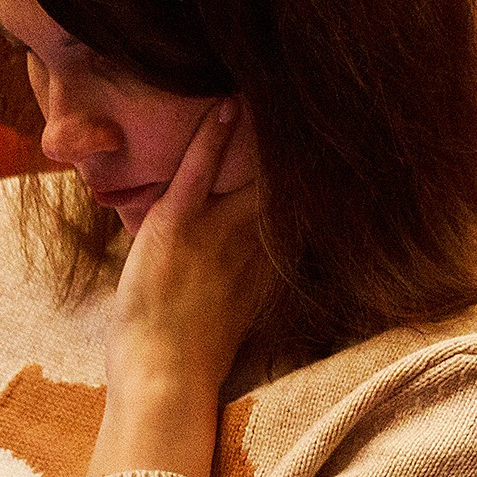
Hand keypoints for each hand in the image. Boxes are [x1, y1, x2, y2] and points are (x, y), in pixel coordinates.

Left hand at [92, 98, 270, 476]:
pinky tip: (227, 104)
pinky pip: (200, 169)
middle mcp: (252, 244)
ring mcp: (217, 232)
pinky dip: (213, 135)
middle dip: (294, 151)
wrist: (164, 382)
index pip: (287, 211)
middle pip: (280, 185)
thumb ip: (232, 293)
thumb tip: (226, 282)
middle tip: (306, 111)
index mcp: (264, 267)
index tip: (313, 155)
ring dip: (260, 131)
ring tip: (270, 93)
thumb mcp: (222, 324)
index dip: (301, 181)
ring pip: (249, 169)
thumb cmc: (182, 364)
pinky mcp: (180, 225)